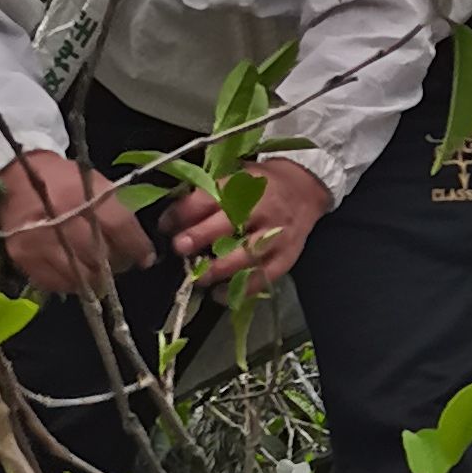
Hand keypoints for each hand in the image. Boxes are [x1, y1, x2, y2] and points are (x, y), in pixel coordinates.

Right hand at [0, 146, 151, 293]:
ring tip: (98, 270)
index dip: (137, 246)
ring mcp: (39, 241)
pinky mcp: (23, 257)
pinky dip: (71, 282)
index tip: (145, 257)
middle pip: (101, 255)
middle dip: (116, 263)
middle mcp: (60, 218)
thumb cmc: (61, 180)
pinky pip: (57, 282)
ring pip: (81, 274)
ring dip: (95, 277)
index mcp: (80, 193)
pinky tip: (75, 272)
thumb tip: (138, 247)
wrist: (13, 177)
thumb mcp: (92, 182)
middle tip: (119, 263)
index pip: (119, 227)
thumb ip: (115, 212)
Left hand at [169, 154, 330, 294]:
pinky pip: (263, 277)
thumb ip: (206, 195)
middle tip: (180, 248)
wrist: (305, 189)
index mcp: (245, 185)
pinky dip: (241, 289)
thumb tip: (171, 217)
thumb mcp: (235, 177)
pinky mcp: (286, 256)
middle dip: (200, 237)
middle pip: (229, 224)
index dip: (184, 211)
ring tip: (198, 277)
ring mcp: (276, 235)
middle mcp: (263, 210)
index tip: (166, 224)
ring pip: (247, 255)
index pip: (210, 197)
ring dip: (219, 268)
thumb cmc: (263, 184)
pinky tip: (220, 294)